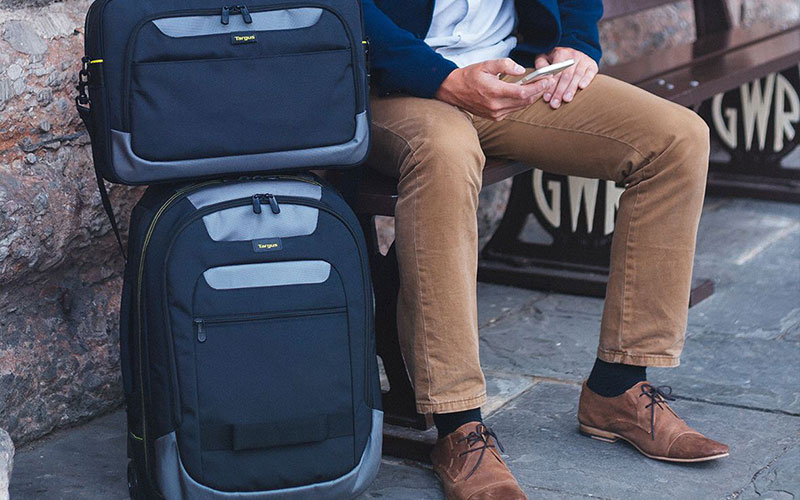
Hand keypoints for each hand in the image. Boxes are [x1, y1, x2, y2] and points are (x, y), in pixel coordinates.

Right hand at [435, 58, 554, 120]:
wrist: (453, 91)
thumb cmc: (470, 76)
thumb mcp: (486, 64)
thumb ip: (505, 65)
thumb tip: (521, 70)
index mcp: (494, 92)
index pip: (523, 93)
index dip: (538, 87)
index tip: (548, 79)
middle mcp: (496, 106)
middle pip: (525, 101)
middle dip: (539, 91)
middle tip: (548, 81)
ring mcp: (495, 114)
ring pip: (521, 107)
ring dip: (532, 97)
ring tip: (540, 86)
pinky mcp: (495, 117)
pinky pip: (514, 110)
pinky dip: (522, 102)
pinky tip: (525, 93)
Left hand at [535, 47, 597, 108]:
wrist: (573, 53)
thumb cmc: (555, 59)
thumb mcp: (545, 58)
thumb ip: (541, 65)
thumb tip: (542, 75)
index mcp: (561, 53)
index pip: (555, 72)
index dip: (551, 86)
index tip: (546, 97)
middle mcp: (573, 55)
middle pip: (566, 75)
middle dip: (560, 91)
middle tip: (555, 103)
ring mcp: (584, 60)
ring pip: (577, 76)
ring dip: (571, 89)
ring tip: (566, 100)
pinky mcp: (592, 65)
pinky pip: (590, 73)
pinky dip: (586, 80)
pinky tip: (581, 87)